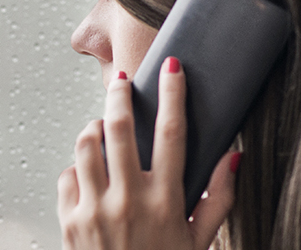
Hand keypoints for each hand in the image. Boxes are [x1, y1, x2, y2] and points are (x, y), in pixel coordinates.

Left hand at [57, 57, 239, 249]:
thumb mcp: (200, 240)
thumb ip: (219, 198)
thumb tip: (234, 157)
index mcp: (165, 201)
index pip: (172, 132)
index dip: (173, 94)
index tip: (173, 68)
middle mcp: (127, 201)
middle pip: (118, 128)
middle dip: (120, 95)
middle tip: (122, 81)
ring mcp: (94, 210)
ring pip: (85, 146)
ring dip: (94, 128)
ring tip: (103, 125)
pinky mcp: (69, 220)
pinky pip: (67, 176)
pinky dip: (77, 168)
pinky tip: (90, 172)